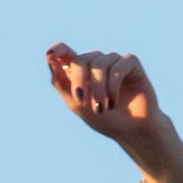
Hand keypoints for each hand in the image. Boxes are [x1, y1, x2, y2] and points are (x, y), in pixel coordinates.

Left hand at [45, 46, 182, 182]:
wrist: (133, 131)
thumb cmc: (105, 120)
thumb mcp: (77, 105)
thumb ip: (62, 83)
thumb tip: (49, 57)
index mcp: (82, 72)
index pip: (67, 54)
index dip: (59, 50)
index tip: (50, 55)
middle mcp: (98, 63)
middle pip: (81, 59)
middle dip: (79, 80)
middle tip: (81, 102)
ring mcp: (114, 61)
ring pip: (99, 63)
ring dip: (98, 89)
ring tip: (102, 109)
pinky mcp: (131, 63)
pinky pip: (117, 67)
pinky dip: (112, 86)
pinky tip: (113, 102)